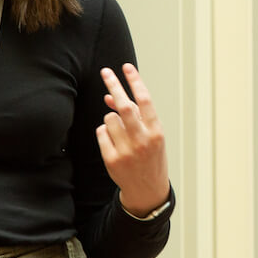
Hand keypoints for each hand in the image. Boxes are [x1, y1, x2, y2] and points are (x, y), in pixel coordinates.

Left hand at [97, 64, 168, 216]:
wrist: (147, 190)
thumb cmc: (150, 157)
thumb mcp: (150, 135)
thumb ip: (134, 116)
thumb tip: (110, 96)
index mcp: (156, 132)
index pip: (145, 101)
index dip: (135, 82)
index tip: (126, 67)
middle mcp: (142, 140)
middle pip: (124, 106)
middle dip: (114, 85)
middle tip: (105, 72)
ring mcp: (126, 151)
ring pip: (109, 119)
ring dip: (110, 118)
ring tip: (119, 131)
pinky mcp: (112, 160)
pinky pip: (100, 133)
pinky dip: (104, 132)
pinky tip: (113, 142)